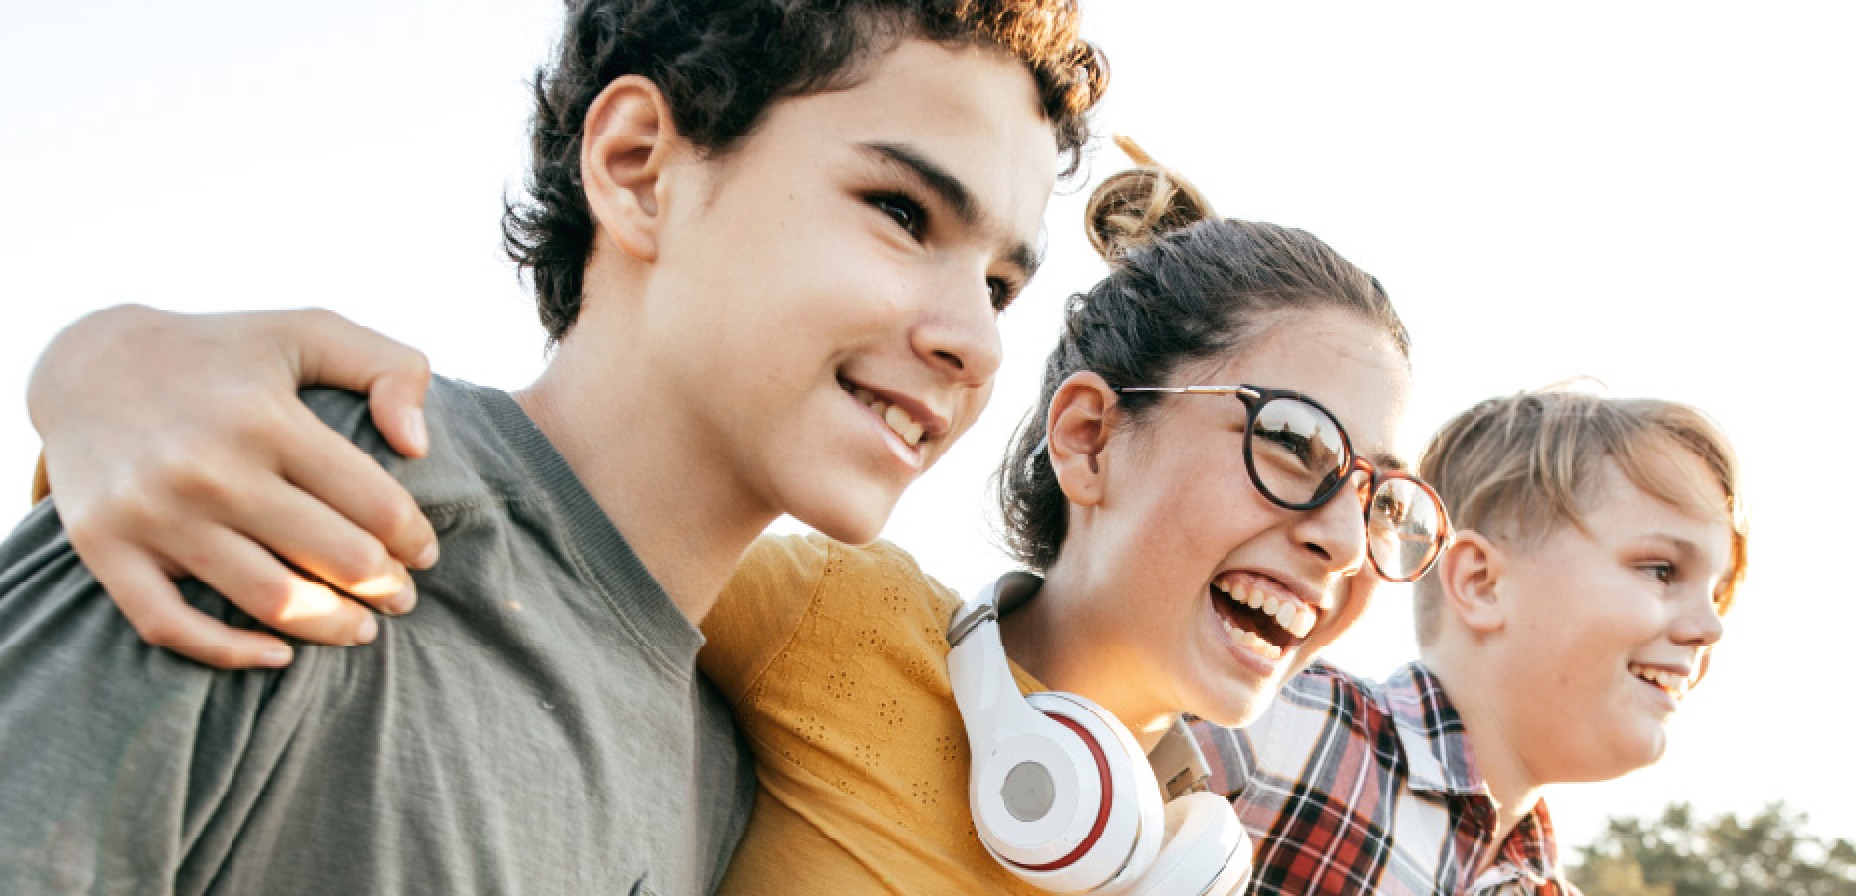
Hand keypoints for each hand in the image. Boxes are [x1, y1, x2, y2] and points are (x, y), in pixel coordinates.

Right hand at [28, 306, 438, 668]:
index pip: (374, 504)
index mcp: (266, 417)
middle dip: (386, 587)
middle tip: (402, 596)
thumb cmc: (222, 353)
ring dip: (331, 627)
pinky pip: (172, 626)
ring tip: (361, 628)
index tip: (423, 552)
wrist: (88, 362)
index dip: (413, 539)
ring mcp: (153, 513)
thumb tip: (419, 447)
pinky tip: (278, 654)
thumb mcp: (310, 331)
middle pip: (334, 558)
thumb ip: (390, 369)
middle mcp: (209, 468)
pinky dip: (230, 653)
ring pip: (270, 600)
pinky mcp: (106, 548)